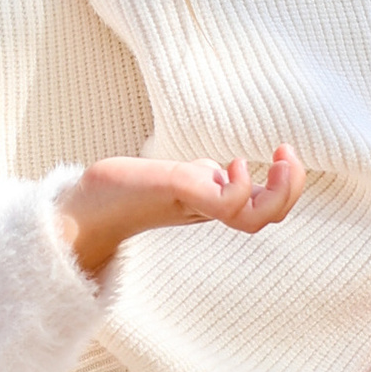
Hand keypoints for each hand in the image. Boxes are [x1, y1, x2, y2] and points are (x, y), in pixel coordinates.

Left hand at [60, 142, 303, 277]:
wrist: (78, 209)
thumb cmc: (120, 191)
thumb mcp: (173, 179)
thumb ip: (198, 178)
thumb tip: (217, 172)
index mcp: (212, 206)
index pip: (265, 209)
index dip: (286, 186)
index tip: (283, 154)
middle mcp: (208, 210)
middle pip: (269, 216)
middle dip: (292, 189)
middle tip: (288, 156)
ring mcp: (194, 205)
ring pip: (255, 217)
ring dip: (280, 191)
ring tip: (280, 157)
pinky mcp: (177, 196)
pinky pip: (226, 205)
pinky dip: (240, 188)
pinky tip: (228, 166)